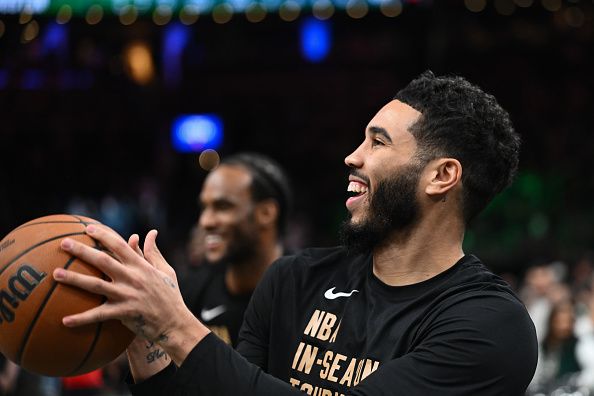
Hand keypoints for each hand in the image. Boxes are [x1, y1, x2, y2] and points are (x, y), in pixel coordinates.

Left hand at [53, 224, 208, 364]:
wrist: (174, 323)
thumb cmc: (170, 295)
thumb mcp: (166, 271)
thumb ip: (154, 252)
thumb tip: (151, 233)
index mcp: (141, 266)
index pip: (120, 245)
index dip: (103, 235)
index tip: (87, 228)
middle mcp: (132, 278)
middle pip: (103, 261)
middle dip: (82, 251)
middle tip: (64, 243)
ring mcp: (126, 295)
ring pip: (96, 285)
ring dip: (75, 279)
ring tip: (56, 273)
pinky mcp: (123, 313)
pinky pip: (99, 315)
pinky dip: (82, 318)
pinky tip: (64, 320)